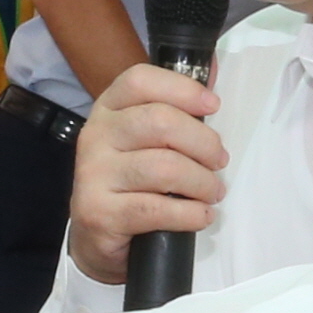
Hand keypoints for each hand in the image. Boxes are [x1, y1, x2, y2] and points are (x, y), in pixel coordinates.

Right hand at [64, 60, 225, 285]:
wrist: (94, 237)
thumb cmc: (130, 183)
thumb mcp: (143, 142)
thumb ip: (174, 112)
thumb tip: (212, 74)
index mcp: (108, 109)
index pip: (140, 80)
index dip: (182, 89)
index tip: (213, 105)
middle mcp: (95, 136)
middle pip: (160, 122)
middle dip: (203, 142)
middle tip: (219, 162)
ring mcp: (93, 174)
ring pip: (164, 167)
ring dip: (202, 182)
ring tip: (212, 193)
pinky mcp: (99, 212)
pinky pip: (156, 209)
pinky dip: (190, 214)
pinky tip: (200, 216)